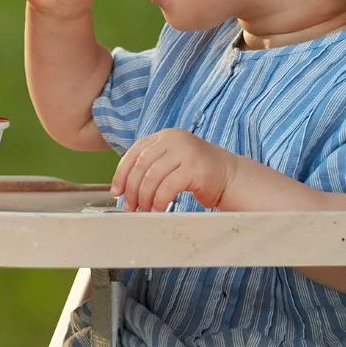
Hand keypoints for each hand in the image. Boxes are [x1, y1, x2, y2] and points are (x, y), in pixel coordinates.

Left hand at [114, 129, 233, 211]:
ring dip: (145, 197)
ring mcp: (185, 152)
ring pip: (152, 176)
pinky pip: (168, 187)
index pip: (134, 153)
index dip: (121, 174)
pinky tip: (158, 210)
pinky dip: (159, 201)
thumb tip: (124, 188)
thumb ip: (150, 167)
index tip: (117, 192)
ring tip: (144, 210)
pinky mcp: (194, 168)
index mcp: (164, 136)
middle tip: (130, 207)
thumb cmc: (196, 173)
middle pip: (141, 165)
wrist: (229, 176)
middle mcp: (173, 139)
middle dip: (132, 189)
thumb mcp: (170, 162)